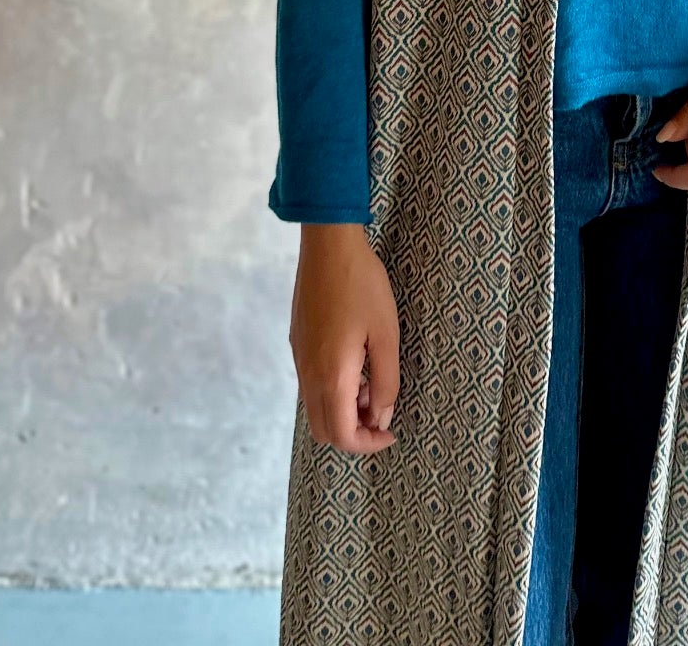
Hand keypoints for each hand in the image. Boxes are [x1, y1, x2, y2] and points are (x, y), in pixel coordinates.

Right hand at [290, 222, 400, 454]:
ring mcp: (298, 358)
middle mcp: (308, 373)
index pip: (341, 435)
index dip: (368, 444)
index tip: (390, 432)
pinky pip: (311, 385)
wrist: (328, 244)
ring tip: (372, 384)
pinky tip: (356, 364)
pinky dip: (333, 391)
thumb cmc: (363, 286)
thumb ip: (386, 381)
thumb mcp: (386, 333)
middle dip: (353, 433)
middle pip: (323, 430)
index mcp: (331, 375)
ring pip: (315, 408)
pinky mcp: (297, 342)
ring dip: (343, 411)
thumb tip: (382, 417)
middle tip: (381, 412)